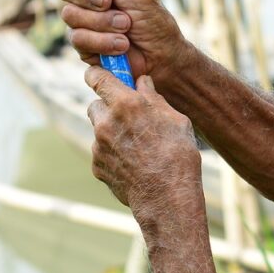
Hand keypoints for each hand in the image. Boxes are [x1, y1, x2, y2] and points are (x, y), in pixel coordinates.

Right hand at [47, 0, 193, 85]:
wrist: (162, 58)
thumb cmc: (154, 23)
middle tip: (108, 1)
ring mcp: (83, 19)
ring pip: (70, 15)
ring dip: (101, 22)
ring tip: (126, 27)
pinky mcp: (84, 44)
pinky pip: (78, 39)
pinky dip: (102, 42)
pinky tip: (121, 45)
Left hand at [85, 68, 201, 226]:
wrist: (168, 197)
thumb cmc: (178, 156)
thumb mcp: (176, 120)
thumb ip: (154, 98)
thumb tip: (142, 83)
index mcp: (126, 104)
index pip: (97, 77)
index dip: (98, 74)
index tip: (103, 76)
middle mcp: (106, 122)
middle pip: (95, 105)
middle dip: (108, 108)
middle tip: (128, 117)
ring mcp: (99, 146)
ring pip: (99, 131)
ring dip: (111, 132)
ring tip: (137, 146)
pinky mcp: (98, 166)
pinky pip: (102, 154)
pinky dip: (113, 155)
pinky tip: (134, 164)